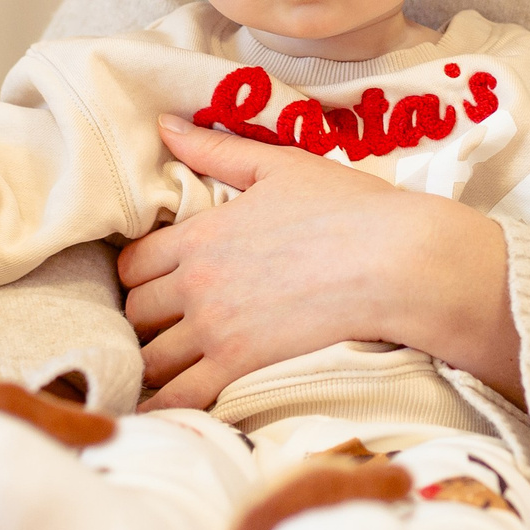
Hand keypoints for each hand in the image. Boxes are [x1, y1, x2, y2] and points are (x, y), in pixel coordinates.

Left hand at [116, 115, 520, 409]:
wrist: (396, 262)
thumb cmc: (348, 209)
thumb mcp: (280, 166)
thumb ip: (216, 150)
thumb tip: (164, 125)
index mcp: (201, 234)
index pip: (132, 263)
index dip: (139, 273)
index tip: (158, 280)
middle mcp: (197, 282)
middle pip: (135, 311)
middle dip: (146, 317)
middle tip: (168, 323)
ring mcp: (215, 328)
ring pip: (151, 356)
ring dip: (156, 359)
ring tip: (174, 362)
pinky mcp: (239, 366)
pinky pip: (180, 396)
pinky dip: (166, 403)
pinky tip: (167, 405)